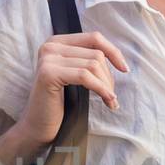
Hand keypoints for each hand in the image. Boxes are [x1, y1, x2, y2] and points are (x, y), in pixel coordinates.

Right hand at [17, 29, 129, 144]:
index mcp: (57, 42)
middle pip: (95, 53)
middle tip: (111, 96)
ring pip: (93, 65)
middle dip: (109, 77)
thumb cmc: (61, 103)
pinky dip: (101, 89)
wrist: (39, 126)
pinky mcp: (48, 73)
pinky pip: (85, 76)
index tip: (124, 69)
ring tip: (110, 101)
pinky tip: (108, 101)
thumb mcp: (76, 75)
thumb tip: (117, 56)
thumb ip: (88, 60)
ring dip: (106, 86)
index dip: (113, 52)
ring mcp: (48, 58)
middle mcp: (50, 46)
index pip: (94, 38)